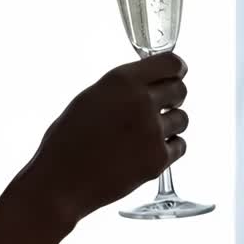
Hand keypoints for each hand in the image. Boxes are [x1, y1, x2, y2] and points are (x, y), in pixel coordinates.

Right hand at [20, 52, 188, 222]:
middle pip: (181, 89)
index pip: (170, 63)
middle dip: (173, 96)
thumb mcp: (90, 98)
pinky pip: (180, 146)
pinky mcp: (158, 160)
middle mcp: (141, 102)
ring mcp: (152, 132)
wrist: (61, 181)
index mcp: (121, 81)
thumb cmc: (67, 140)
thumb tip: (148, 84)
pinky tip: (147, 151)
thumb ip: (122, 87)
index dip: (177, 68)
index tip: (177, 73)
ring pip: (182, 119)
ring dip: (169, 124)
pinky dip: (168, 148)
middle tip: (160, 106)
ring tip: (145, 134)